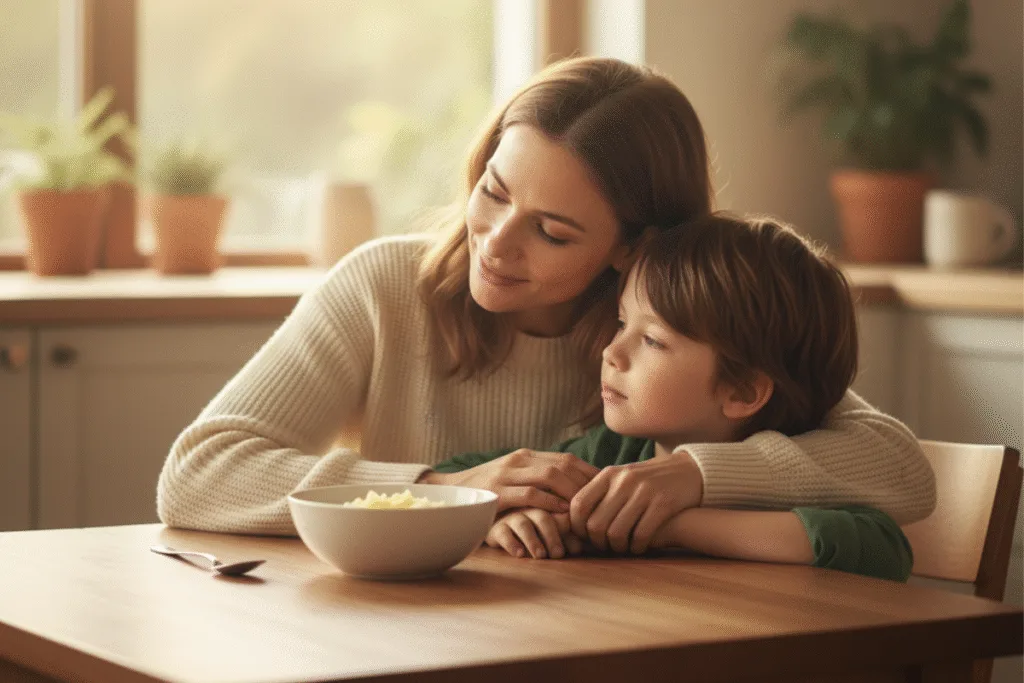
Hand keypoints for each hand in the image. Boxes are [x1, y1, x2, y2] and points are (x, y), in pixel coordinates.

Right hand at [419, 449, 599, 514]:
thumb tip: (572, 488)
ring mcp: (507, 474)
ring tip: (587, 508)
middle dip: (586, 484)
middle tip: (603, 502)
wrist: (449, 492)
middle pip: (563, 465)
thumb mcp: (514, 479)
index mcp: (526, 456)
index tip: (608, 490)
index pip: (567, 459)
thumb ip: (538, 479)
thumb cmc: (487, 491)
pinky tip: (563, 513)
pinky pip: (529, 494)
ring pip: (550, 476)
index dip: (589, 474)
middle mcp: (519, 460)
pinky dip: (550, 503)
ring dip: (572, 492)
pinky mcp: (497, 492)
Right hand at [485, 509, 585, 558]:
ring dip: (533, 541)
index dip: (571, 527)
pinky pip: (503, 534)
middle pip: (543, 517)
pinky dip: (511, 544)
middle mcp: (529, 508)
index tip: (578, 545)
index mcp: (547, 503)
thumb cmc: (532, 524)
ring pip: (523, 525)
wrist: (496, 517)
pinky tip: (520, 553)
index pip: (561, 510)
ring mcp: (512, 517)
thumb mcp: (550, 526)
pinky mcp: (496, 528)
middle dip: (553, 536)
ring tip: (541, 555)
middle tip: (559, 554)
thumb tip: (580, 547)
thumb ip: (566, 533)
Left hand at [570, 449, 702, 554]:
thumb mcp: (621, 478)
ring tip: (623, 548)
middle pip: (596, 524)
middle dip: (598, 543)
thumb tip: (571, 521)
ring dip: (618, 548)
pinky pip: (641, 535)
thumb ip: (600, 494)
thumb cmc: (647, 481)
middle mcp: (623, 481)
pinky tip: (640, 547)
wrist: (687, 471)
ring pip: (616, 533)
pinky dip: (638, 547)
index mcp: (608, 474)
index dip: (577, 526)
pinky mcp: (663, 503)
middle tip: (606, 546)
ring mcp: (644, 491)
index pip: (579, 504)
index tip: (585, 536)